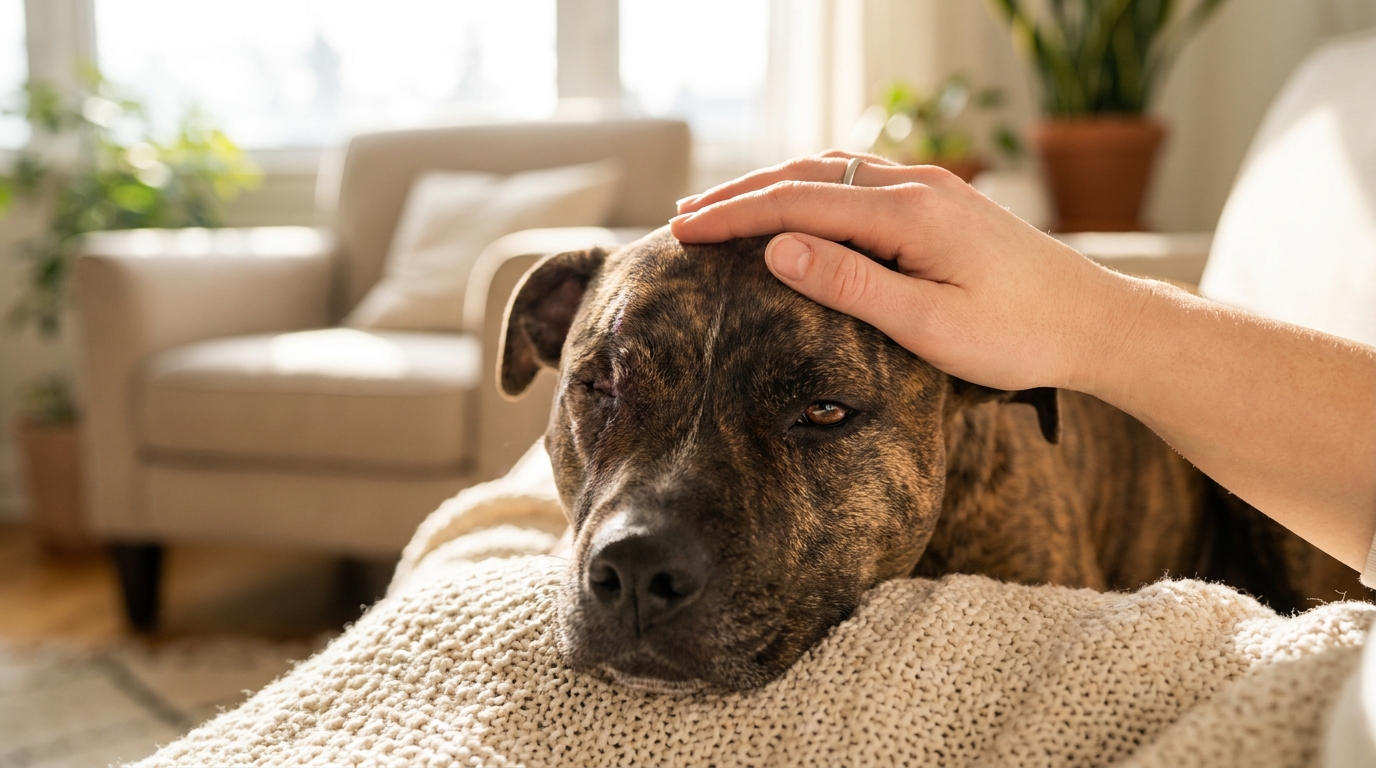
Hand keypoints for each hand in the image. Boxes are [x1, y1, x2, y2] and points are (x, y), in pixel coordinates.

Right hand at [670, 152, 1140, 391]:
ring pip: (833, 171)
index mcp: (909, 212)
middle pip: (808, 174)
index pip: (797, 202)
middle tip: (684, 218)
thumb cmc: (1019, 336)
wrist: (1098, 323)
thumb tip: (777, 248)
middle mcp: (917, 185)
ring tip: (724, 210)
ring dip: (774, 187)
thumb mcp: (928, 324)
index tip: (680, 232)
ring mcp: (932, 188)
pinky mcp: (942, 203)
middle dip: (741, 195)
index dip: (733, 216)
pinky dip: (812, 190)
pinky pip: (861, 182)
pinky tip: (797, 209)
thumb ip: (850, 284)